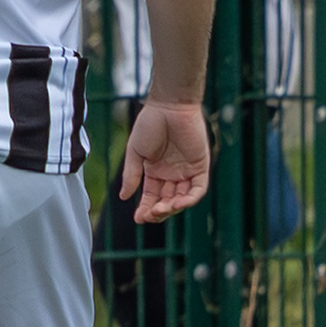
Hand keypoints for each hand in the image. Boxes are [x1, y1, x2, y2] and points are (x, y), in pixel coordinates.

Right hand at [118, 98, 213, 223]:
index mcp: (155, 171)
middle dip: (159, 211)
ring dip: (173, 207)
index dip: (145, 209)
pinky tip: (178, 203)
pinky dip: (190, 198)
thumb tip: (123, 197)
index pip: (152, 196)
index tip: (138, 219)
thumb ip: (132, 176)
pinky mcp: (201, 166)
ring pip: (183, 198)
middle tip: (149, 215)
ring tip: (162, 210)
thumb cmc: (149, 125)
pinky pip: (198, 188)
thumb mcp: (135, 153)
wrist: (169, 107)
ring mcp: (187, 171)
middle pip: (167, 201)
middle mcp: (172, 174)